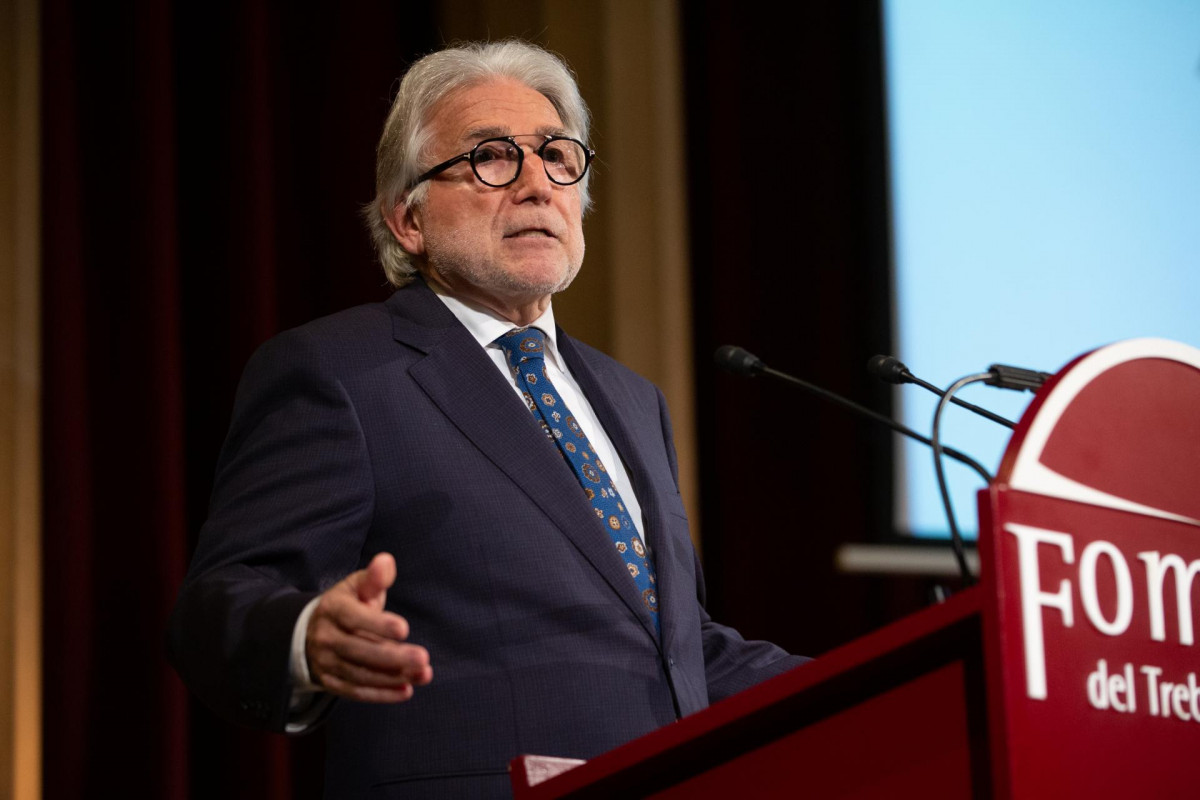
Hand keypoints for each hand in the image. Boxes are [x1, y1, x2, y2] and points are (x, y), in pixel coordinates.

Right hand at [305, 552, 432, 701]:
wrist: (312, 634)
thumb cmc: (348, 605)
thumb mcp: (357, 587)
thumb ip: (374, 577)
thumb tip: (385, 560)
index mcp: (332, 609)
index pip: (353, 618)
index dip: (377, 625)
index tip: (404, 629)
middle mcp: (325, 637)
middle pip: (358, 650)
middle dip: (392, 657)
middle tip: (423, 658)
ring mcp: (326, 662)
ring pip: (360, 673)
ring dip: (393, 677)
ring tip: (423, 674)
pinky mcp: (331, 682)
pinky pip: (356, 692)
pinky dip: (381, 694)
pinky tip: (407, 691)